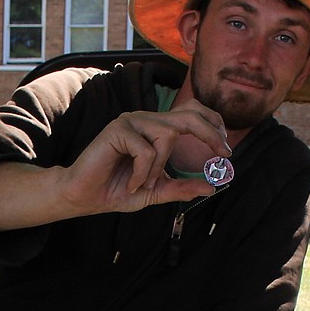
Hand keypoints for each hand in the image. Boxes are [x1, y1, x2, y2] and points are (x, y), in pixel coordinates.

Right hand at [0, 101, 232, 232]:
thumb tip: (212, 187)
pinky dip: (143, 173)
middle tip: (223, 154)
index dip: (213, 126)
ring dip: (159, 168)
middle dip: (209, 134)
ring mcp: (132, 122)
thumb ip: (180, 188)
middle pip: (188, 115)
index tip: (226, 150)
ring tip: (144, 184)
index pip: (192, 113)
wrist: (83, 196)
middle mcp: (146, 120)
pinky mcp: (118, 130)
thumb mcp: (155, 192)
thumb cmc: (115, 190)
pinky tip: (130, 184)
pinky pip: (146, 150)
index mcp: (156, 129)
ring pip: (166, 136)